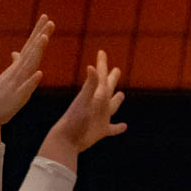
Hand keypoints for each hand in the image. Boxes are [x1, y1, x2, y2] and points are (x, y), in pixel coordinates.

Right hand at [0, 15, 53, 143]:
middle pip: (31, 50)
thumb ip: (16, 64)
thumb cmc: (1, 95)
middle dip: (40, 35)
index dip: (39, 32)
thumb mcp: (11, 77)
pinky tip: (40, 73)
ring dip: (36, 51)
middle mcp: (18, 71)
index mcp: (19, 67)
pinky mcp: (17, 96)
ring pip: (28, 64)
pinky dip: (33, 80)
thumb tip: (16, 53)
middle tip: (49, 20)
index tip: (47, 18)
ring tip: (44, 38)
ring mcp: (17, 82)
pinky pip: (26, 87)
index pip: (31, 46)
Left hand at [38, 50, 126, 168]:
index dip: (102, 64)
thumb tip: (92, 67)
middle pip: (108, 89)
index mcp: (95, 96)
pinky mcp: (101, 131)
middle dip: (112, 79)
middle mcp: (99, 105)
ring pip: (112, 107)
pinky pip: (112, 128)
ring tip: (121, 94)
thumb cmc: (75, 120)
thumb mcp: (84, 101)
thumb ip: (90, 85)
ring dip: (117, 101)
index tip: (101, 52)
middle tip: (117, 69)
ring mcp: (100, 118)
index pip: (100, 77)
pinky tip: (124, 126)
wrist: (66, 139)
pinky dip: (118, 127)